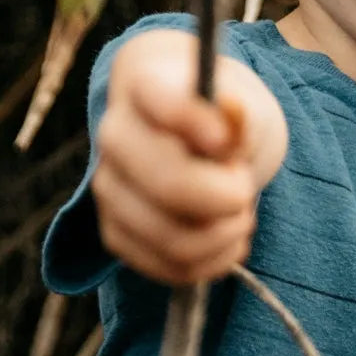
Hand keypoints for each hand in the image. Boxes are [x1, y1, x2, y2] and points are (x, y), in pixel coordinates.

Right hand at [92, 31, 284, 286]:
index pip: (164, 104)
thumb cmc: (218, 120)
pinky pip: (171, 268)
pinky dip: (214, 261)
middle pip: (171, 186)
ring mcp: (110, 189)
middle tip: (245, 186)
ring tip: (240, 215)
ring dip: (227, 235)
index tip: (225, 138)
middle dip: (228, 196)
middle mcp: (114, 137)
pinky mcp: (116, 234)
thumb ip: (240, 113)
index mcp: (142, 87)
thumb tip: (230, 110)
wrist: (187, 142)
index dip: (195, 123)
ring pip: (175, 239)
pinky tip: (226, 238)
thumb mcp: (241, 106)